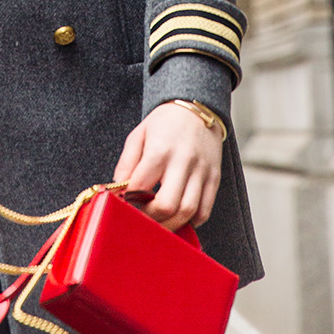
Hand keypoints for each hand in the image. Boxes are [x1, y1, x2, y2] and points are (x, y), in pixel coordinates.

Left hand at [113, 102, 222, 230]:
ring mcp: (201, 172)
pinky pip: (205, 211)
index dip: (129, 201)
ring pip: (188, 212)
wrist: (196, 108)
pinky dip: (191, 221)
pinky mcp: (214, 178)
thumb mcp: (139, 134)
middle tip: (142, 218)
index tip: (124, 204)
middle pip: (167, 205)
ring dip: (171, 224)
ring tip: (159, 222)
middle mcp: (183, 162)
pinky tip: (179, 217)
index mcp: (160, 150)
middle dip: (151, 218)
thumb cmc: (165, 123)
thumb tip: (118, 189)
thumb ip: (127, 163)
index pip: (141, 186)